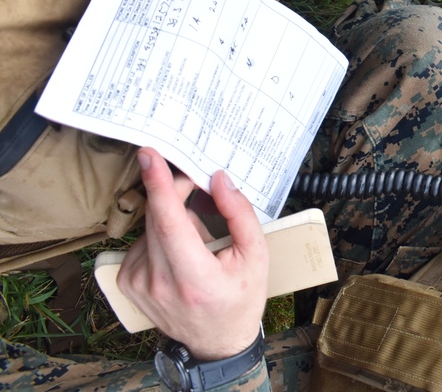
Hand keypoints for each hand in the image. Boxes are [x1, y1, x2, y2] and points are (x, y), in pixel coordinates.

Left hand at [117, 148, 267, 360]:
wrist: (216, 342)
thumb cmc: (241, 298)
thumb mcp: (256, 255)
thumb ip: (240, 214)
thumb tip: (219, 179)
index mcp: (194, 277)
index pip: (168, 222)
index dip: (159, 185)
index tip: (149, 156)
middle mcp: (159, 282)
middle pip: (157, 217)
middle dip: (175, 191)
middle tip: (197, 184)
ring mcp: (137, 284)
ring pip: (149, 227)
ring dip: (171, 219)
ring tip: (197, 239)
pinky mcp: (127, 282)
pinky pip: (142, 240)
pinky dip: (161, 236)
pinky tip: (181, 251)